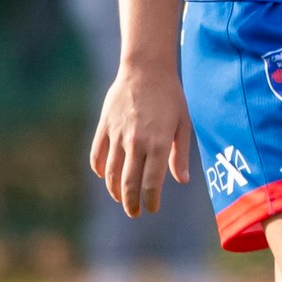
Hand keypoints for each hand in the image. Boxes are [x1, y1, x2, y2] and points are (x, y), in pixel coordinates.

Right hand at [89, 62, 194, 216]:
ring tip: (121, 198)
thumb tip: (182, 180)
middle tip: (134, 212)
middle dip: (131, 204)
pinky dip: (99, 170)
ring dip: (115, 191)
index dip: (150, 201)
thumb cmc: (170, 97)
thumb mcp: (183, 124)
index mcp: (159, 144)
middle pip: (129, 184)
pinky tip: (105, 176)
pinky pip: (97, 155)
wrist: (146, 69)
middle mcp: (137, 143)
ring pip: (111, 173)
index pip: (151, 184)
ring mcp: (118, 135)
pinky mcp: (105, 127)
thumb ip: (181, 154)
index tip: (152, 208)